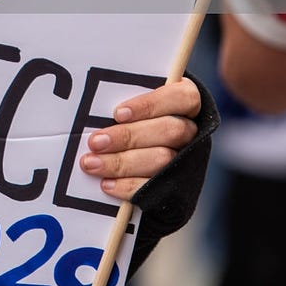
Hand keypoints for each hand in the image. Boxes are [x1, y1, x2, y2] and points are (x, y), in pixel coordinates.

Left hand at [78, 77, 200, 200]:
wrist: (144, 161)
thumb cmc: (133, 120)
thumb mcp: (134, 106)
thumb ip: (126, 102)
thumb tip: (96, 106)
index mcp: (187, 103)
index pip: (182, 97)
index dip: (150, 105)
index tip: (117, 113)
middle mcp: (194, 131)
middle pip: (170, 131)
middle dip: (128, 137)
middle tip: (95, 142)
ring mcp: (189, 161)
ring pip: (163, 160)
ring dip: (123, 163)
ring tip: (92, 164)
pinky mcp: (179, 188)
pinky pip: (157, 188)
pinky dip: (129, 186)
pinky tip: (106, 184)